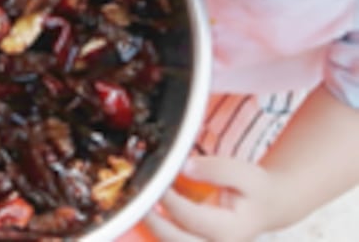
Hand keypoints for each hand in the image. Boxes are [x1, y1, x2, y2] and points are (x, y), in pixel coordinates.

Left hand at [145, 156, 281, 241]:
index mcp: (230, 232)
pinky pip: (169, 238)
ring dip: (149, 224)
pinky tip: (146, 205)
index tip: (154, 180)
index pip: (190, 218)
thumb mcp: (244, 173)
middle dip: (150, 219)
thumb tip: (183, 167)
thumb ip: (215, 169)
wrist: (266, 206)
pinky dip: (155, 225)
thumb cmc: (255, 190)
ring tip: (135, 199)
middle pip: (173, 240)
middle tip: (134, 195)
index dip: (168, 199)